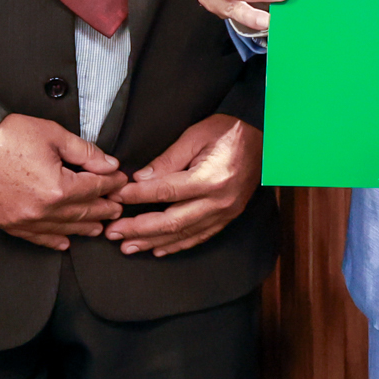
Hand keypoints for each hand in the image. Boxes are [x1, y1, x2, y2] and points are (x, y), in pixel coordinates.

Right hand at [0, 115, 122, 250]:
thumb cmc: (6, 136)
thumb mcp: (53, 135)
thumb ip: (85, 152)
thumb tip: (108, 164)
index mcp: (59, 187)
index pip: (94, 187)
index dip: (111, 184)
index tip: (121, 181)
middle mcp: (44, 210)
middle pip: (82, 212)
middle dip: (103, 209)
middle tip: (117, 208)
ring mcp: (25, 221)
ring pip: (63, 229)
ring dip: (84, 228)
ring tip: (99, 228)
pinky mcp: (8, 224)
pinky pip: (37, 238)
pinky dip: (53, 240)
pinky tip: (65, 242)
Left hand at [106, 117, 261, 257]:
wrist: (264, 136)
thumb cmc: (229, 130)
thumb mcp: (195, 135)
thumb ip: (168, 160)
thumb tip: (140, 180)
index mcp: (211, 178)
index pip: (166, 192)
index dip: (138, 197)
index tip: (116, 197)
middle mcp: (219, 201)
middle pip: (172, 221)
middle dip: (139, 229)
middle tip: (113, 232)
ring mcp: (226, 212)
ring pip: (184, 234)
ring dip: (153, 241)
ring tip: (128, 246)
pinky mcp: (229, 216)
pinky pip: (200, 236)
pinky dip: (178, 244)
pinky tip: (158, 248)